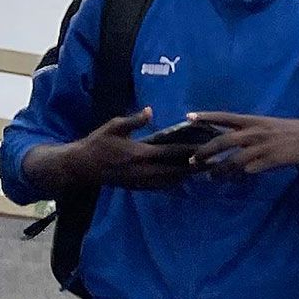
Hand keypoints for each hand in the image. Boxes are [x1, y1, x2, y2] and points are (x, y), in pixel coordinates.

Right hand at [60, 108, 201, 190]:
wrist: (82, 166)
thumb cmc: (98, 143)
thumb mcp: (114, 126)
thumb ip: (135, 120)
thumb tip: (151, 110)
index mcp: (139, 153)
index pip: (172, 152)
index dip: (191, 151)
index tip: (207, 147)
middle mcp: (144, 171)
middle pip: (177, 170)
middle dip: (197, 167)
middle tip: (216, 162)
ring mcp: (141, 181)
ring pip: (172, 181)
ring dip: (189, 176)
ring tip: (206, 171)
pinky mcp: (138, 187)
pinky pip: (162, 186)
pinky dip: (176, 182)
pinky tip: (186, 178)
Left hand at [190, 113, 298, 175]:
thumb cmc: (284, 130)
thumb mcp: (264, 124)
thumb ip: (246, 130)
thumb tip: (225, 138)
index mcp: (251, 120)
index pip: (224, 117)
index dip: (206, 116)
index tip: (188, 117)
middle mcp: (253, 132)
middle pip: (222, 141)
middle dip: (205, 152)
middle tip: (193, 161)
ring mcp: (260, 147)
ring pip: (232, 160)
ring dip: (219, 171)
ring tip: (211, 177)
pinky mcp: (268, 161)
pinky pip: (248, 171)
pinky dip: (238, 177)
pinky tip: (233, 181)